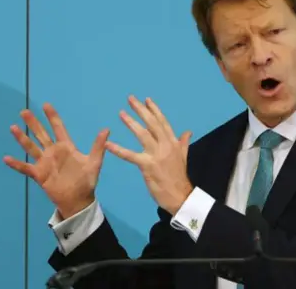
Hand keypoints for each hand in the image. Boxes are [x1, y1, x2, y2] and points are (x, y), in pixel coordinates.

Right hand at [3, 103, 109, 218]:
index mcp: (66, 147)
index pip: (58, 128)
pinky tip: (6, 158)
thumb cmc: (87, 181)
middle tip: (24, 111)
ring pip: (31, 148)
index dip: (52, 117)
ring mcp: (45, 163)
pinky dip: (16, 164)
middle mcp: (53, 152)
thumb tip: (106, 129)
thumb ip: (98, 146)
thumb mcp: (94, 162)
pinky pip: (25, 168)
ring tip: (13, 127)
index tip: (46, 105)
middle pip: (41, 134)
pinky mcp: (39, 174)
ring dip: (22, 138)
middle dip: (33, 123)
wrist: (79, 200)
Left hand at [105, 96, 193, 214]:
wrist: (180, 196)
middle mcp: (165, 145)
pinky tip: (108, 144)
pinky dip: (118, 149)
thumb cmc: (179, 177)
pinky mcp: (147, 165)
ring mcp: (156, 155)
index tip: (147, 99)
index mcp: (173, 143)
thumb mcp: (183, 157)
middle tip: (130, 99)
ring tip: (121, 113)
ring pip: (142, 135)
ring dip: (131, 123)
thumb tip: (188, 131)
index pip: (163, 122)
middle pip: (152, 124)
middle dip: (141, 110)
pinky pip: (130, 155)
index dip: (155, 110)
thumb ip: (183, 143)